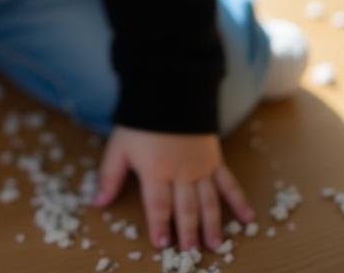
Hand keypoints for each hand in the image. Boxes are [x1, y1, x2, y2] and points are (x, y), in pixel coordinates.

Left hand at [92, 126, 254, 252]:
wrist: (168, 91)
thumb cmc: (140, 121)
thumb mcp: (118, 147)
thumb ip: (109, 177)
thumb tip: (96, 203)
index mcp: (155, 171)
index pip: (158, 205)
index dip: (159, 225)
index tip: (162, 245)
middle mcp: (180, 173)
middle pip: (185, 207)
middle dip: (188, 231)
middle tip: (190, 252)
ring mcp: (200, 167)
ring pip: (208, 201)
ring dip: (212, 224)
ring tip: (214, 244)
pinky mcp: (214, 159)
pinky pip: (228, 183)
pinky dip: (238, 201)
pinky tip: (247, 218)